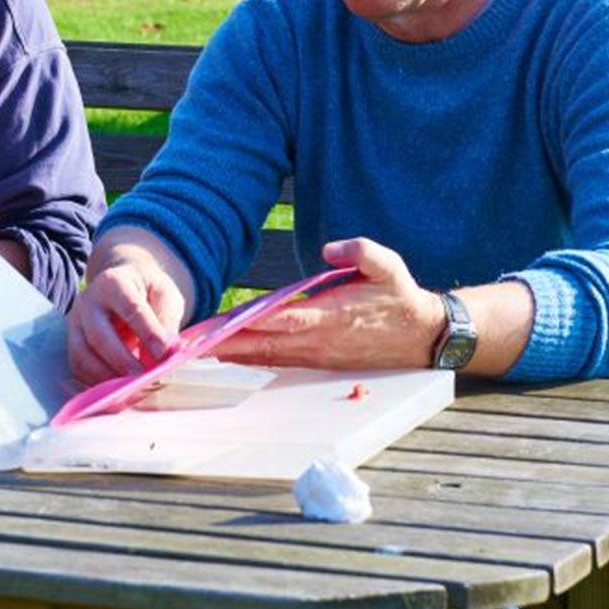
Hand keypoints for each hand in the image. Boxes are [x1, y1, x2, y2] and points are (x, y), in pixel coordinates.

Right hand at [66, 229, 192, 384]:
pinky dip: (97, 384)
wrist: (122, 284)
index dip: (148, 333)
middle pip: (99, 336)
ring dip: (108, 378)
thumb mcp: (165, 295)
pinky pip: (78, 368)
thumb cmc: (147, 291)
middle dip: (122, 362)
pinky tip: (118, 392)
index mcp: (114, 283)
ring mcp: (76, 323)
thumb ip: (166, 321)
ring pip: (83, 356)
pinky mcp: (72, 342)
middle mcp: (88, 301)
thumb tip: (166, 352)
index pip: (131, 309)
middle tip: (145, 379)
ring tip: (133, 391)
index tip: (164, 355)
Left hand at [216, 237, 446, 370]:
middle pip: (264, 345)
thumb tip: (330, 248)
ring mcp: (317, 354)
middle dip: (226, 345)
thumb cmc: (398, 296)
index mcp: (332, 315)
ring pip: (267, 356)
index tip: (219, 326)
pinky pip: (278, 360)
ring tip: (196, 348)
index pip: (284, 321)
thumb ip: (360, 251)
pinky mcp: (317, 360)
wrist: (420, 335)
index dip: (249, 324)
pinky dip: (250, 358)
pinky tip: (227, 353)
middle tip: (189, 344)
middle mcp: (319, 340)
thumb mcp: (387, 264)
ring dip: (232, 353)